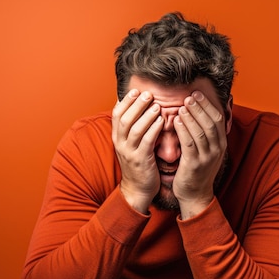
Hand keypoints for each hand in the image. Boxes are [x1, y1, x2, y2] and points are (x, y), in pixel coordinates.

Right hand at [111, 89, 163, 213]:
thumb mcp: (130, 144)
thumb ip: (132, 127)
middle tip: (148, 94)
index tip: (135, 90)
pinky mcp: (140, 160)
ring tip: (157, 106)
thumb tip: (136, 106)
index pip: (116, 114)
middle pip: (125, 119)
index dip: (125, 101)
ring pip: (134, 129)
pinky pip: (146, 142)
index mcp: (117, 137)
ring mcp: (129, 152)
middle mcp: (120, 143)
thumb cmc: (138, 162)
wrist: (137, 189)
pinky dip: (153, 130)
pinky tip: (161, 122)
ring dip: (146, 115)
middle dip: (136, 105)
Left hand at [173, 91, 226, 218]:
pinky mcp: (194, 165)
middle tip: (189, 95)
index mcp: (221, 143)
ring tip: (182, 106)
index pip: (218, 119)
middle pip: (210, 123)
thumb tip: (198, 110)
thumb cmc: (197, 168)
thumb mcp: (206, 149)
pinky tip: (176, 121)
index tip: (197, 93)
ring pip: (201, 132)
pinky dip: (183, 130)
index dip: (208, 105)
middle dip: (200, 107)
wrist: (194, 194)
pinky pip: (189, 144)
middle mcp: (217, 150)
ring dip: (191, 117)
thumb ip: (204, 132)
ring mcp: (207, 158)